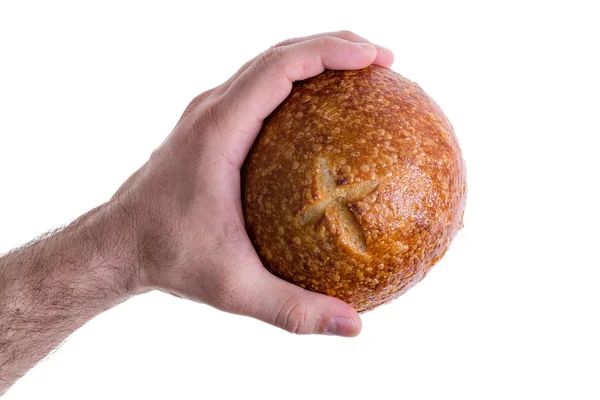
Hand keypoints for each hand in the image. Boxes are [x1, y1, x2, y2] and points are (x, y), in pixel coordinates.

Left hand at [113, 31, 393, 335]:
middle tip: (383, 60)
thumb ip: (292, 308)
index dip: (330, 51)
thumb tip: (353, 325)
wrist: (117, 246)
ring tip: (361, 73)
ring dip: (314, 59)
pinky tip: (323, 113)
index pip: (279, 68)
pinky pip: (258, 92)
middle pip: (278, 54)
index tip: (376, 57)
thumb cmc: (168, 258)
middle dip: (333, 45)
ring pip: (267, 67)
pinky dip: (295, 84)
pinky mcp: (210, 126)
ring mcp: (209, 114)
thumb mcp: (233, 289)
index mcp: (218, 131)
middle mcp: (212, 110)